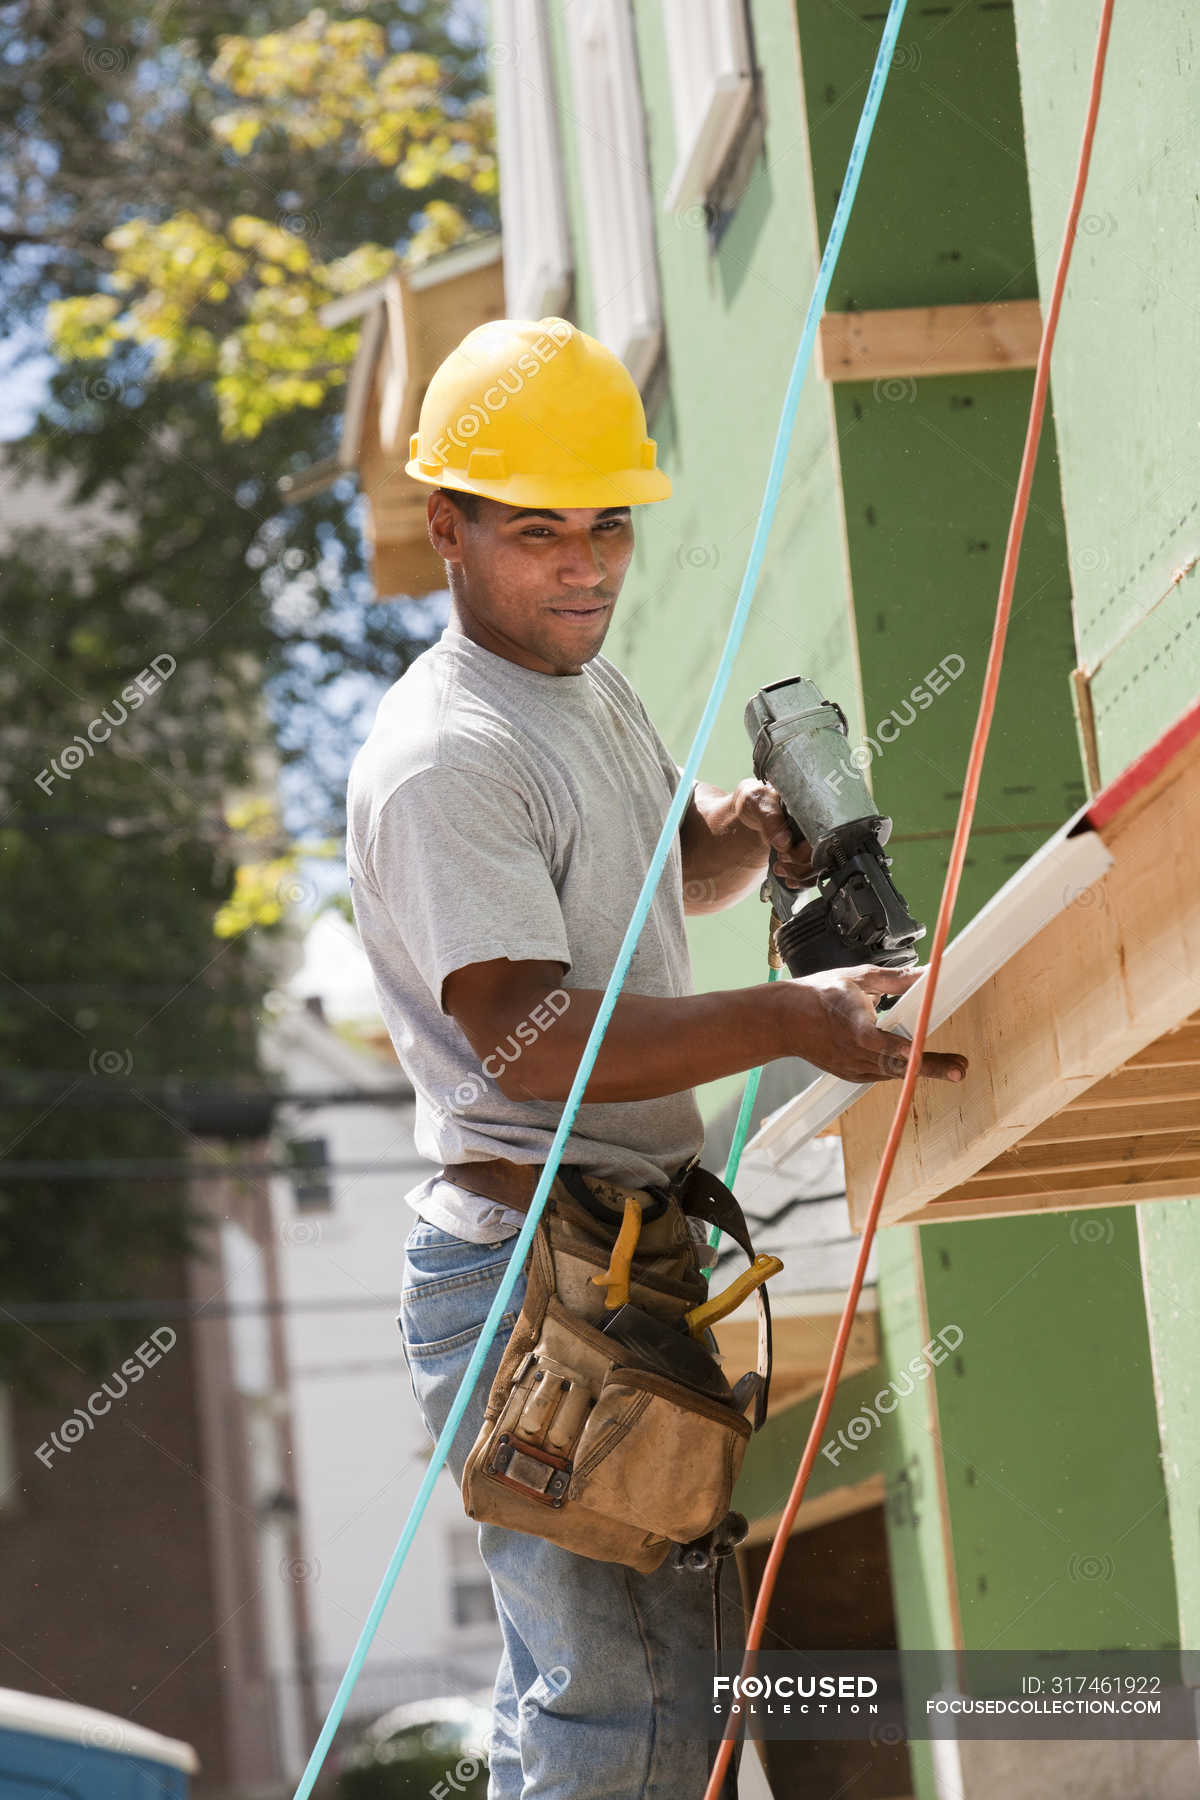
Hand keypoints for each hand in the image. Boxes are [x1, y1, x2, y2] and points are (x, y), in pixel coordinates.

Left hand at [728, 778, 813, 888]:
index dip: (806, 848)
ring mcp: (816, 841)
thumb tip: (784, 842)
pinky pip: (815, 874)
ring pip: (820, 867)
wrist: (751, 811)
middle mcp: (820, 824)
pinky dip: (802, 882)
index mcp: (813, 807)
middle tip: (780, 857)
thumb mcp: (758, 802)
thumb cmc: (757, 800)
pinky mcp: (810, 855)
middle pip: (824, 854)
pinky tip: (789, 880)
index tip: (785, 850)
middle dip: (799, 863)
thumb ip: (770, 818)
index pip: (824, 833)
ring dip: (798, 873)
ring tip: (779, 867)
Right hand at [784, 964, 968, 1083]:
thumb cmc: (819, 995)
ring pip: (893, 1071)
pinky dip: (900, 1066)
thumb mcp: (857, 978)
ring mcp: (851, 1066)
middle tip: (959, 1070)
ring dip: (923, 1069)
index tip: (919, 1050)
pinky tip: (915, 1060)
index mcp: (851, 1021)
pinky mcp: (851, 1075)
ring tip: (954, 1068)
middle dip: (930, 1067)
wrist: (784, 1021)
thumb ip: (895, 979)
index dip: (898, 1047)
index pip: (875, 1039)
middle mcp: (851, 1049)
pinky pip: (882, 1073)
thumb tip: (928, 973)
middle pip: (895, 1062)